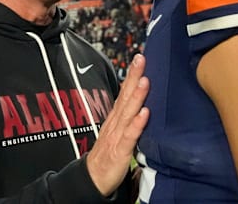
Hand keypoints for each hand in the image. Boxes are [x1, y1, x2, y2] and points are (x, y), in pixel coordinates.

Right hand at [86, 54, 149, 195]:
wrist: (92, 179)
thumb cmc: (107, 155)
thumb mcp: (118, 133)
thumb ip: (127, 119)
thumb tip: (140, 105)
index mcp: (115, 119)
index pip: (123, 93)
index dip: (131, 75)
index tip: (139, 58)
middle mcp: (115, 123)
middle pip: (124, 96)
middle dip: (133, 77)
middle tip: (140, 59)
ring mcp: (116, 136)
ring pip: (127, 113)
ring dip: (136, 96)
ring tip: (145, 80)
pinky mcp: (120, 151)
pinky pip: (130, 136)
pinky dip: (137, 124)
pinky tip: (145, 113)